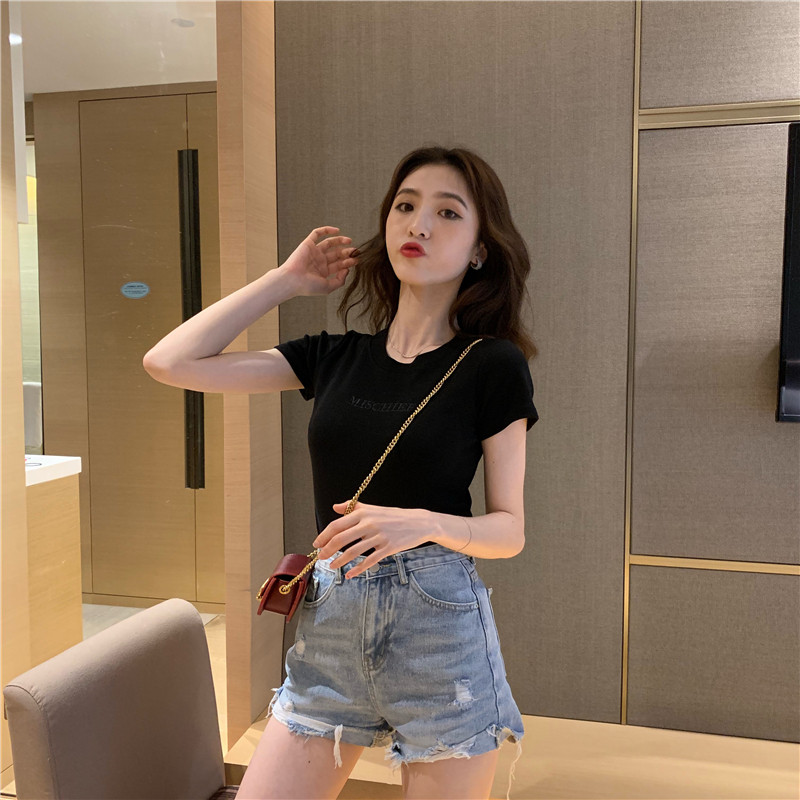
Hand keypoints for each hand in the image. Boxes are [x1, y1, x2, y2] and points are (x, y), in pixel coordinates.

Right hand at [279, 226, 359, 296]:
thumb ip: (340, 280)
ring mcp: (314, 252)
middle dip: (347, 252)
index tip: (357, 260)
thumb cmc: (308, 286)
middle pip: (336, 254)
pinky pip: (317, 233)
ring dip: (340, 241)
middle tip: (356, 251)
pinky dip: (326, 230)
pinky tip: (337, 231)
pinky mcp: (308, 244)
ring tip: (349, 241)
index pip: (339, 265)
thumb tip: (347, 270)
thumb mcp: (328, 287)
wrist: (293, 280)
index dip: (349, 262)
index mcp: (323, 271)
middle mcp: (319, 261)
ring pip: (329, 243)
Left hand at [312, 501, 432, 577]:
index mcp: (363, 513)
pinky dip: (358, 569)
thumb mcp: (373, 508)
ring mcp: (379, 537)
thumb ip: (353, 507)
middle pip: (342, 539)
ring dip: (340, 561)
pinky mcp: (388, 548)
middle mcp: (369, 524)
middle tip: (320, 557)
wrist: (418, 522)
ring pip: (353, 551)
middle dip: (327, 550)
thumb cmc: (393, 516)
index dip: (324, 535)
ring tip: (331, 566)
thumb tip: (335, 507)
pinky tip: (350, 574)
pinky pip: (369, 561)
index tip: (317, 544)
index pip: (337, 525)